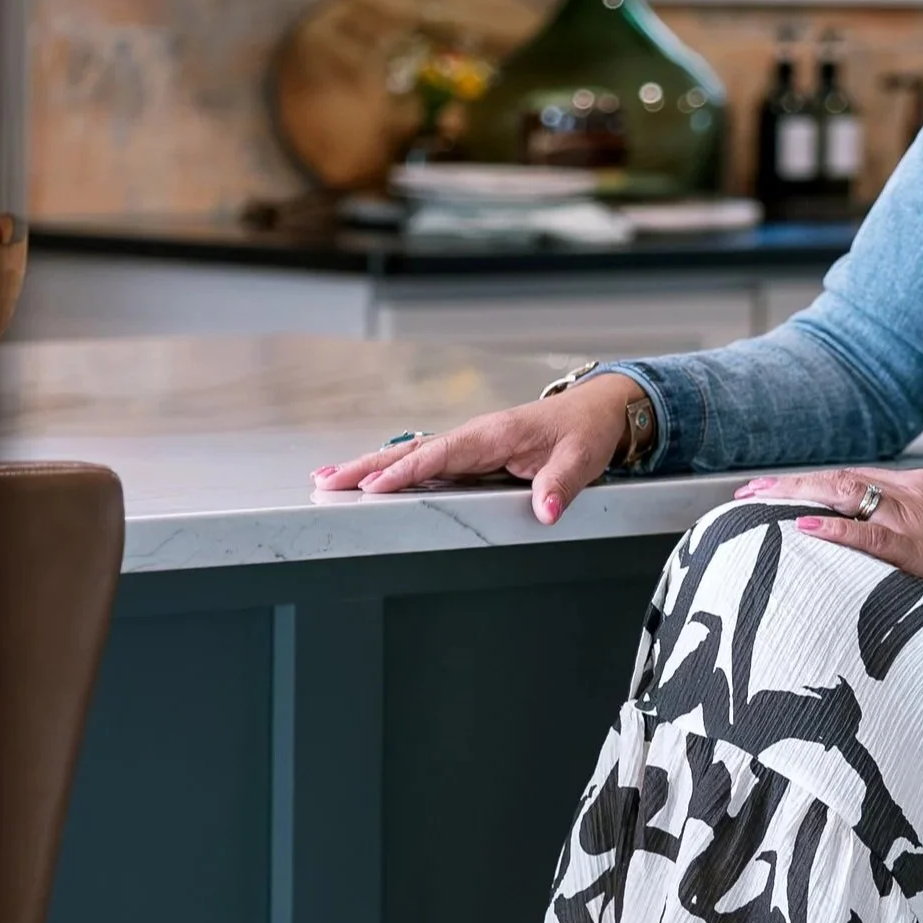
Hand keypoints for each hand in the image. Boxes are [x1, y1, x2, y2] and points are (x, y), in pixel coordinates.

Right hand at [313, 372, 641, 526]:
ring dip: (370, 465)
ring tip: (328, 479)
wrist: (597, 411)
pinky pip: (426, 461)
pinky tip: (369, 480)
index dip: (405, 471)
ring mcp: (470, 444)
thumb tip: (544, 511)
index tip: (372, 485)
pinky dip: (394, 468)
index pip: (441, 454)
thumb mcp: (582, 458)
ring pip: (412, 454)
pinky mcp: (471, 454)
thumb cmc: (585, 430)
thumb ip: (561, 485)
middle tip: (326, 480)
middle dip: (367, 465)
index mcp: (494, 434)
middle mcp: (475, 435)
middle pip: (412, 451)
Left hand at [736, 466, 922, 626]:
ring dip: (797, 496)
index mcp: (918, 486)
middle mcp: (914, 492)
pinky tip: (806, 527)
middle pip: (839, 478)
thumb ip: (897, 525)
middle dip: (789, 484)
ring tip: (759, 501)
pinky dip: (835, 528)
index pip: (850, 475)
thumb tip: (844, 534)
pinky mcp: (921, 547)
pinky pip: (869, 534)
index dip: (806, 481)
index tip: (767, 489)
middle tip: (747, 493)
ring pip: (846, 494)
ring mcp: (918, 516)